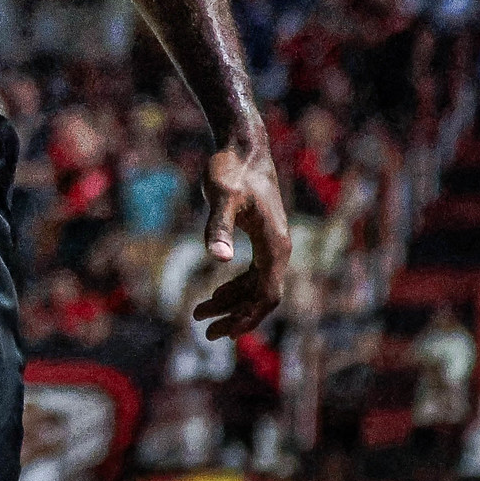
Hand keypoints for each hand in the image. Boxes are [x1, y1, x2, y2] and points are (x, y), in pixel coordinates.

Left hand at [192, 141, 289, 338]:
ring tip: (200, 315)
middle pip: (262, 297)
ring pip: (256, 287)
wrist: (243, 147)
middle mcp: (279, 249)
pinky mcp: (263, 238)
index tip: (223, 333)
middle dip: (235, 316)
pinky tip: (216, 294)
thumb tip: (218, 259)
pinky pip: (253, 274)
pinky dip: (235, 287)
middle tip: (205, 333)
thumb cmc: (230, 169)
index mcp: (274, 246)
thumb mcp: (220, 197)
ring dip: (232, 303)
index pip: (266, 295)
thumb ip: (219, 227)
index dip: (246, 316)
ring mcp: (273, 244)